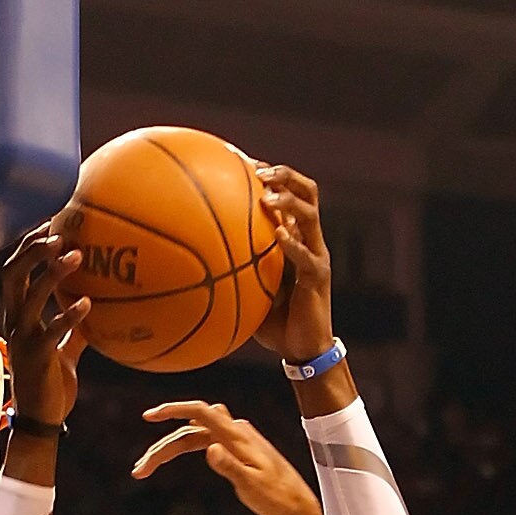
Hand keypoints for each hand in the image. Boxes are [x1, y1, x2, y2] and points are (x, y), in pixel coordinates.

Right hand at [2, 224, 87, 429]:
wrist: (41, 424)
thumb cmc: (51, 388)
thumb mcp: (63, 354)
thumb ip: (73, 331)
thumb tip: (93, 312)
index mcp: (18, 318)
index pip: (14, 272)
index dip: (27, 246)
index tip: (49, 224)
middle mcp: (15, 323)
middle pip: (13, 274)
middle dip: (32, 249)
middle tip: (58, 233)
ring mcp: (23, 340)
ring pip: (30, 296)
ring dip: (52, 273)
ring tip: (76, 255)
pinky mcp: (36, 358)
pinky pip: (50, 331)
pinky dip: (68, 315)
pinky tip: (87, 305)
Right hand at [132, 400, 315, 514]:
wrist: (294, 503)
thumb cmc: (276, 497)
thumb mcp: (252, 486)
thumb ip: (231, 467)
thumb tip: (209, 450)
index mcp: (236, 437)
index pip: (200, 412)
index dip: (173, 410)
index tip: (149, 417)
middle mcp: (234, 431)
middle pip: (188, 430)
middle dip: (161, 447)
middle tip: (139, 470)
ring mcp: (234, 438)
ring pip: (192, 435)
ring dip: (168, 448)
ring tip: (146, 468)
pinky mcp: (234, 447)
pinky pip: (201, 437)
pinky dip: (182, 444)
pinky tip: (171, 454)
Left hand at [253, 163, 333, 364]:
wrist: (304, 351)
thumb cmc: (275, 324)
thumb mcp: (250, 293)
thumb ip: (235, 273)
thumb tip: (196, 266)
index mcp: (296, 237)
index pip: (289, 195)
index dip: (273, 175)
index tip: (246, 162)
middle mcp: (309, 240)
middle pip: (307, 192)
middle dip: (285, 176)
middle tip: (260, 171)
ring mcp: (317, 256)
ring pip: (310, 214)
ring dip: (289, 200)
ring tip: (268, 197)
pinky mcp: (319, 277)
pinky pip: (306, 255)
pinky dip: (293, 243)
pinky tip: (278, 235)